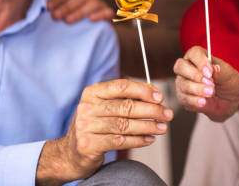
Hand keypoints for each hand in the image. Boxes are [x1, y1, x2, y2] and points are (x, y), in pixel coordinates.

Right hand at [36, 79, 173, 183]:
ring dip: (148, 126)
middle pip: (126, 107)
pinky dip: (138, 140)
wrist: (70, 153)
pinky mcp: (88, 145)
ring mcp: (85, 126)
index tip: (160, 97)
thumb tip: (155, 93)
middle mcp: (87, 107)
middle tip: (168, 114)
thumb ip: (128, 98)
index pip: (122, 86)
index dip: (143, 91)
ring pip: (125, 125)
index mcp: (92, 92)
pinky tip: (149, 139)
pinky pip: (119, 141)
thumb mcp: (107, 106)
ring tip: (162, 128)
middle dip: (152, 111)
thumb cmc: (95, 125)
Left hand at [47, 0, 113, 23]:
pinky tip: (91, 20)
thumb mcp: (65, 13)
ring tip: (68, 21)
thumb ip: (56, 11)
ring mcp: (99, 4)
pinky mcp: (108, 13)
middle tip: (55, 17)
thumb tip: (41, 10)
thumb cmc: (75, 20)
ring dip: (79, 12)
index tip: (47, 8)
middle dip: (65, 7)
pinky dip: (100, 15)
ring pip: (91, 4)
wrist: (96, 29)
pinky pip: (106, 12)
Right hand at [174, 45, 238, 121]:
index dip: (200, 62)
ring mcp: (183, 82)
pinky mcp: (183, 97)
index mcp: (199, 56)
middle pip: (180, 66)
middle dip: (195, 75)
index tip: (210, 72)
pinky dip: (194, 100)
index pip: (194, 53)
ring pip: (183, 84)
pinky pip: (184, 98)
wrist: (229, 101)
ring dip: (198, 89)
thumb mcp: (229, 75)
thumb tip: (214, 68)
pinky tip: (204, 102)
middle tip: (210, 83)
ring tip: (211, 93)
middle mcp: (188, 68)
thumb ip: (220, 71)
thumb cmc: (228, 82)